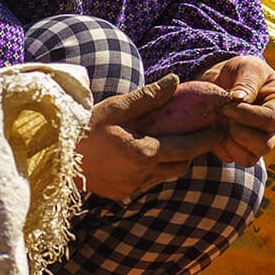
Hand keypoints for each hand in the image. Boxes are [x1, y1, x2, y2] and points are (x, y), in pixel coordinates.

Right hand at [74, 74, 225, 203]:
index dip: (206, 140)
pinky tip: (142, 155)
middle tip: (198, 136)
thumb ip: (148, 97)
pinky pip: (146, 183)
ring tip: (170, 144)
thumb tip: (175, 80)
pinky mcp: (121, 194)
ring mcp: (132, 187)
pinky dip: (151, 170)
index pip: (187, 148)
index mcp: (145, 152)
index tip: (219, 130)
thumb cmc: (85, 127)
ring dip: (171, 162)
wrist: (55, 157)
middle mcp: (143, 174)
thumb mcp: (116, 107)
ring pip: (164, 176)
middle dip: (191, 152)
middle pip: (180, 166)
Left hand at [197, 55, 274, 166]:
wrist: (222, 79)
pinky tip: (214, 128)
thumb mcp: (247, 67)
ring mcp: (258, 143)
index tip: (226, 106)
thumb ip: (247, 81)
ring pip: (248, 158)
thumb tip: (240, 99)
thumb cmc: (241, 70)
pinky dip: (219, 146)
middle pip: (264, 145)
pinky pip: (230, 158)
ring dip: (229, 141)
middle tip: (223, 115)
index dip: (246, 115)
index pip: (270, 120)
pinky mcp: (240, 150)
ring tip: (218, 120)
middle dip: (239, 132)